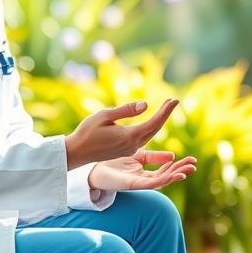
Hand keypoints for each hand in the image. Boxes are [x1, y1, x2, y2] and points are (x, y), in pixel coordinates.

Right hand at [64, 99, 179, 168]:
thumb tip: (146, 105)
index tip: (175, 100)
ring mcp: (129, 150)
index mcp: (129, 136)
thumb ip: (126, 110)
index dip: (166, 111)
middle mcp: (132, 145)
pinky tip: (153, 121)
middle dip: (165, 114)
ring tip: (166, 108)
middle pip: (155, 129)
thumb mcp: (104, 115)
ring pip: (150, 135)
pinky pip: (143, 139)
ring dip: (159, 121)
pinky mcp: (125, 151)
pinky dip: (151, 128)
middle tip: (174, 100)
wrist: (76, 152)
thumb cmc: (87, 131)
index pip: (153, 122)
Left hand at [88, 149, 196, 191]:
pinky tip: (171, 176)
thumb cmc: (111, 160)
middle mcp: (143, 178)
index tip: (191, 159)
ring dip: (174, 176)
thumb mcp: (136, 155)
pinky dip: (161, 181)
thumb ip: (153, 156)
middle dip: (181, 170)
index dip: (179, 164)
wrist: (92, 166)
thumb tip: (172, 155)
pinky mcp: (131, 184)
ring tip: (186, 171)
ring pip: (160, 181)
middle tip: (194, 165)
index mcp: (144, 171)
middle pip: (167, 175)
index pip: (166, 168)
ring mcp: (138, 182)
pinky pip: (148, 184)